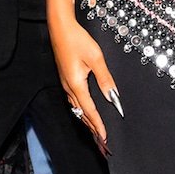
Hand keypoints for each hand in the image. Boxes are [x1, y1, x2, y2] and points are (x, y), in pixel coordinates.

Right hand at [50, 20, 118, 148]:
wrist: (60, 29)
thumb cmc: (78, 41)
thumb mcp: (96, 58)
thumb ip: (105, 78)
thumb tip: (114, 97)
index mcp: (76, 85)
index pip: (90, 111)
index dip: (98, 125)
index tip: (105, 138)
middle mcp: (69, 88)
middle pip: (81, 114)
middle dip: (92, 129)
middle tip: (101, 144)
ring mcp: (66, 84)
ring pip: (77, 109)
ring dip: (87, 121)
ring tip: (96, 133)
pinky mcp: (66, 79)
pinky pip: (74, 101)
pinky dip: (82, 111)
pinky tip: (86, 113)